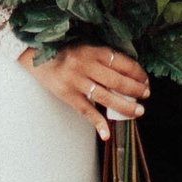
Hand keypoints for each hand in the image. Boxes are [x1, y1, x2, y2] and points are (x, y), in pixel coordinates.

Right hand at [30, 40, 149, 132]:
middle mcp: (86, 65)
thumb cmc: (64, 52)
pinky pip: (86, 111)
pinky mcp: (67, 95)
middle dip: (136, 89)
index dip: (137, 72)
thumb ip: (102, 57)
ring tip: (138, 111)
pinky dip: (98, 123)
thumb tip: (127, 73)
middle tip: (146, 95)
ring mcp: (76, 81)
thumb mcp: (85, 48)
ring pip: (106, 97)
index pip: (122, 62)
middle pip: (117, 80)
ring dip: (125, 106)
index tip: (145, 80)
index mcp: (93, 51)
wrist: (35, 57)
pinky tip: (106, 134)